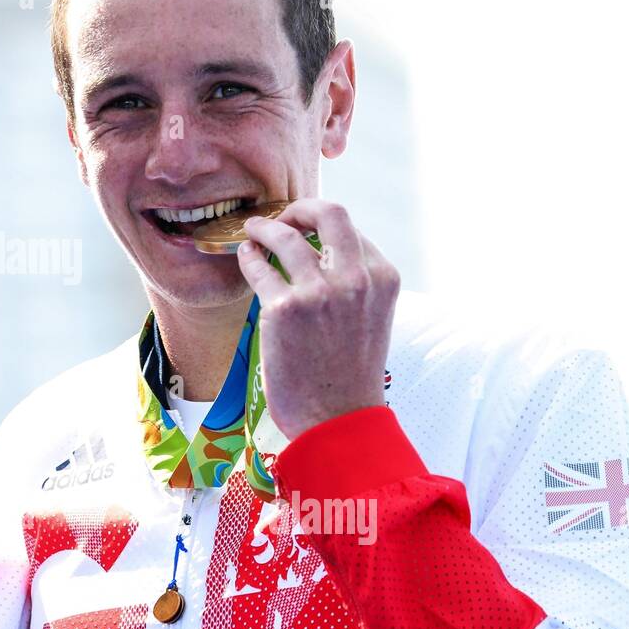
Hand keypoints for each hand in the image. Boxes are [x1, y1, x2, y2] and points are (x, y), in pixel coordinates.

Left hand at [235, 199, 398, 439]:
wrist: (339, 421)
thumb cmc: (350, 375)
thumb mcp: (371, 318)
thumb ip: (354, 284)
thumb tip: (321, 255)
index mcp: (383, 278)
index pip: (350, 229)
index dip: (322, 224)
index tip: (304, 228)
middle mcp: (355, 278)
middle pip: (328, 212)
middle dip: (299, 207)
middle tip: (281, 217)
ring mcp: (319, 292)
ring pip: (285, 234)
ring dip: (264, 227)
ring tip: (253, 230)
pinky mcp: (283, 310)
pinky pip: (258, 266)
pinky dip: (248, 256)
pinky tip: (245, 257)